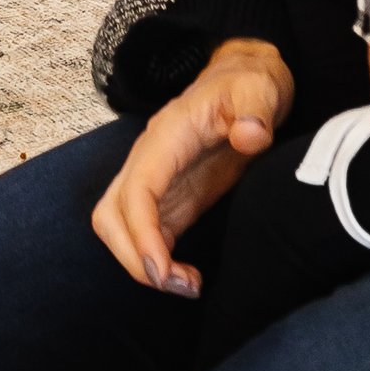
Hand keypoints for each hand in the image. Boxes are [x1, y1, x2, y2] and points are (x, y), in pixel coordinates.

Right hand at [90, 37, 293, 296]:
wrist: (245, 83)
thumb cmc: (248, 85)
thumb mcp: (259, 88)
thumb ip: (255, 109)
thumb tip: (249, 135)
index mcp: (166, 136)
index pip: (136, 190)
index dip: (141, 234)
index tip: (162, 272)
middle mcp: (150, 160)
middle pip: (110, 214)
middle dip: (133, 258)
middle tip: (179, 286)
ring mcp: (157, 181)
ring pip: (118, 228)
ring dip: (142, 265)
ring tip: (188, 287)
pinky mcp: (171, 199)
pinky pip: (147, 237)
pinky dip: (159, 265)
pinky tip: (191, 280)